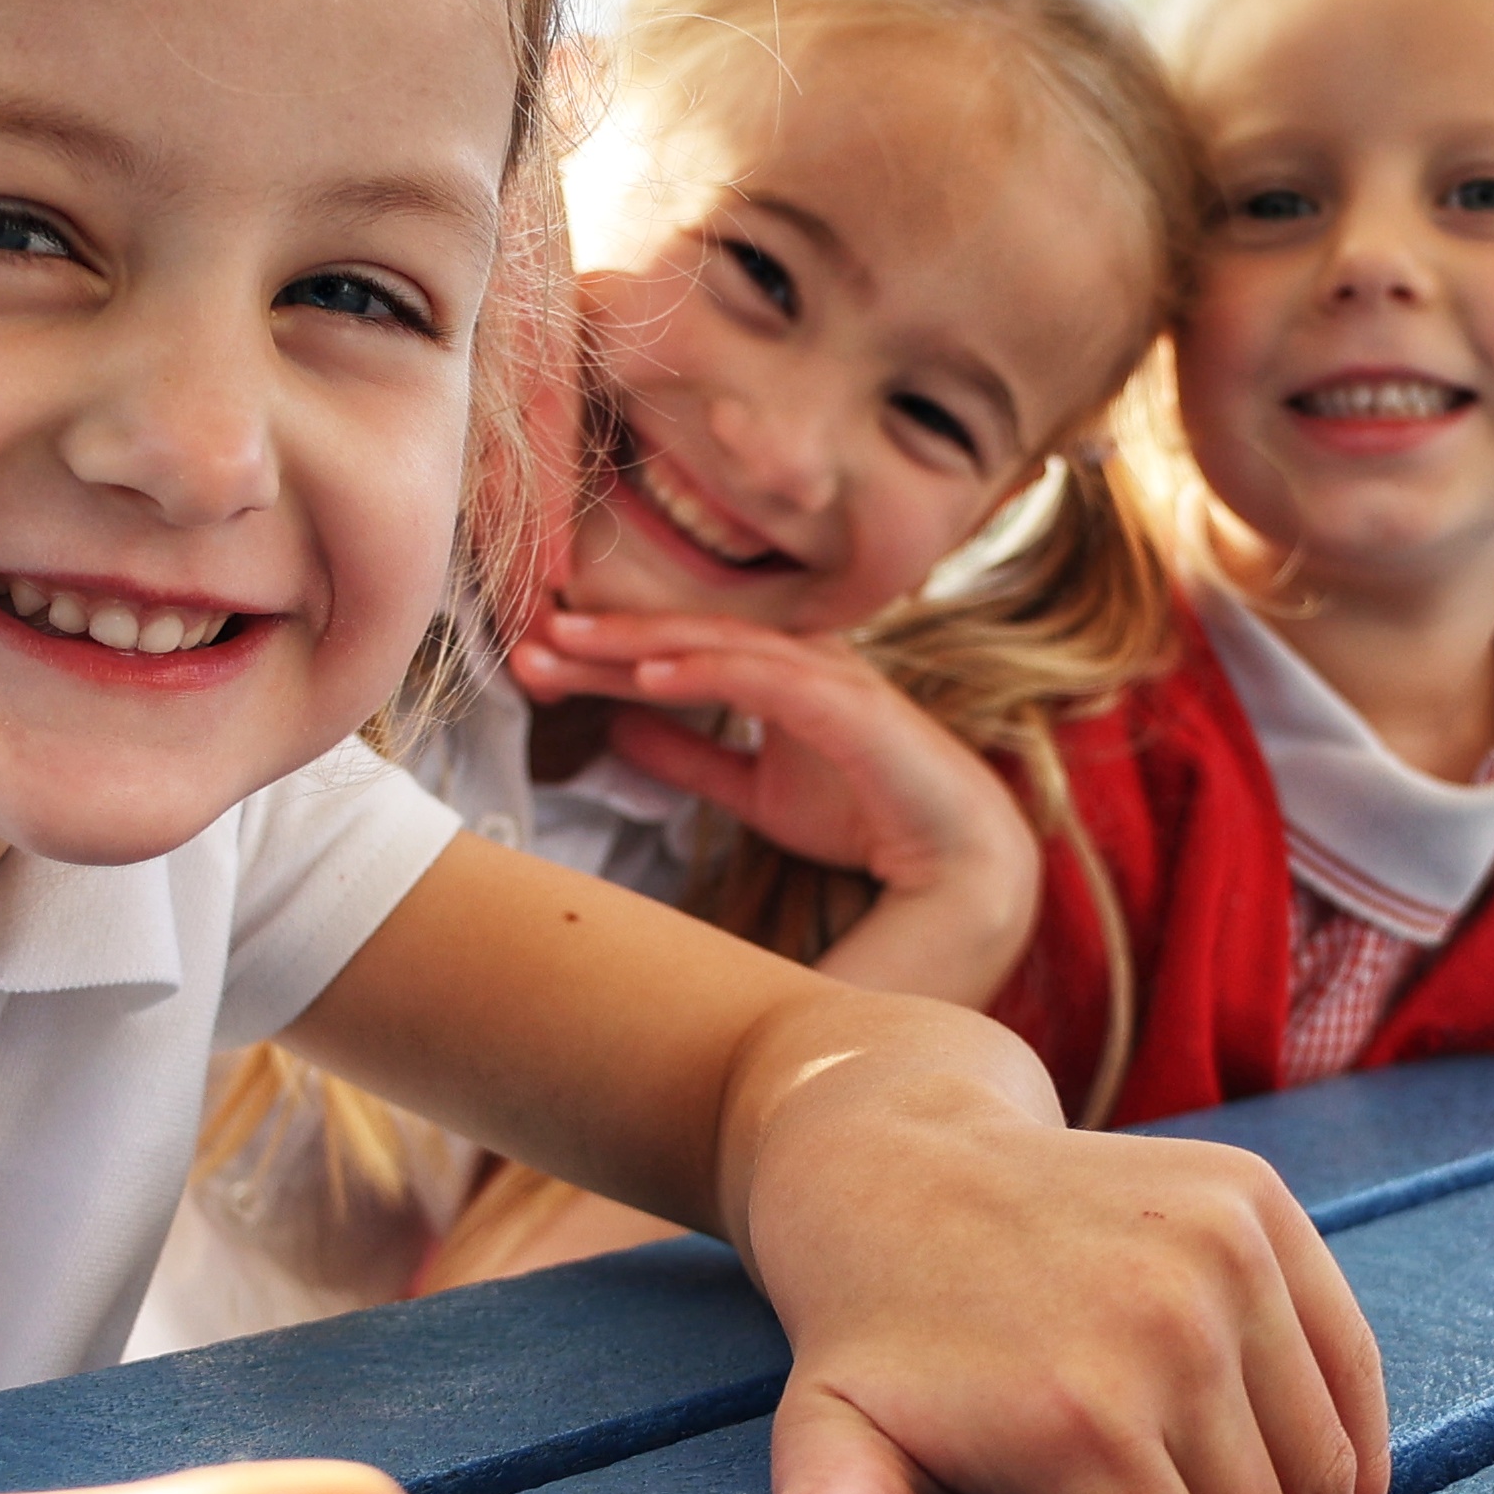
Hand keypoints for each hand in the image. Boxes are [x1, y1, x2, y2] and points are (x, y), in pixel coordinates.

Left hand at [514, 608, 1043, 999]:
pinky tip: (651, 675)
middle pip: (686, 635)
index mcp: (778, 674)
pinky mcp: (853, 707)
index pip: (677, 653)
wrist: (965, 859)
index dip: (604, 654)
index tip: (532, 659)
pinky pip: (769, 678)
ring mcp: (829, 678)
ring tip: (571, 643)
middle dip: (605, 635)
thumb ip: (695, 761)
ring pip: (720, 643)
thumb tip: (622, 732)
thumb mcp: (757, 793)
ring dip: (641, 641)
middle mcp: (800, 662)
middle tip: (529, 635)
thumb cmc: (871, 815)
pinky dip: (708, 671)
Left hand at [725, 1063, 1391, 1493]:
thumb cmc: (873, 1336)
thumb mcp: (829, 1438)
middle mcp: (1171, 1335)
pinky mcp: (1259, 1207)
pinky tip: (1315, 1487)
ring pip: (1323, 1466)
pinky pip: (1351, 1367)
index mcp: (1076, 1424)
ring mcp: (1226, 1258)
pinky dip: (1350, 1442)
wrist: (898, 1157)